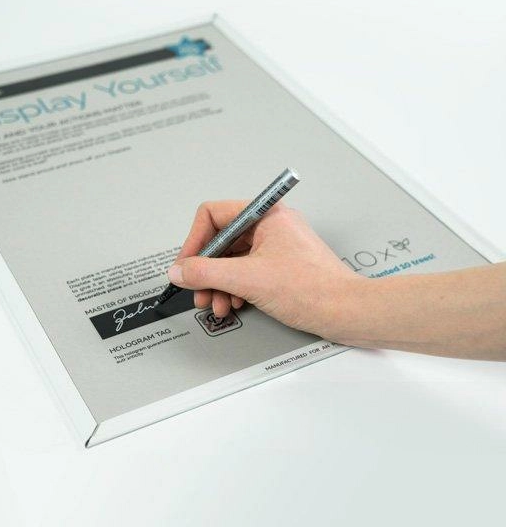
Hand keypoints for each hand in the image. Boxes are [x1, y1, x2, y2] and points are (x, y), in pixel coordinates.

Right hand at [167, 200, 364, 338]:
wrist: (346, 312)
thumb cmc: (313, 289)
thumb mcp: (248, 279)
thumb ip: (206, 272)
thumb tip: (180, 270)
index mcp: (265, 214)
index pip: (213, 215)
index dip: (195, 241)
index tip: (186, 265)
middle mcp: (270, 225)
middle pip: (221, 240)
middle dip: (206, 270)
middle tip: (198, 291)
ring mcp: (276, 245)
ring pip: (232, 259)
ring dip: (219, 283)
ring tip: (217, 304)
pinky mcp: (280, 266)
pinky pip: (246, 271)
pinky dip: (234, 288)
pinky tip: (234, 304)